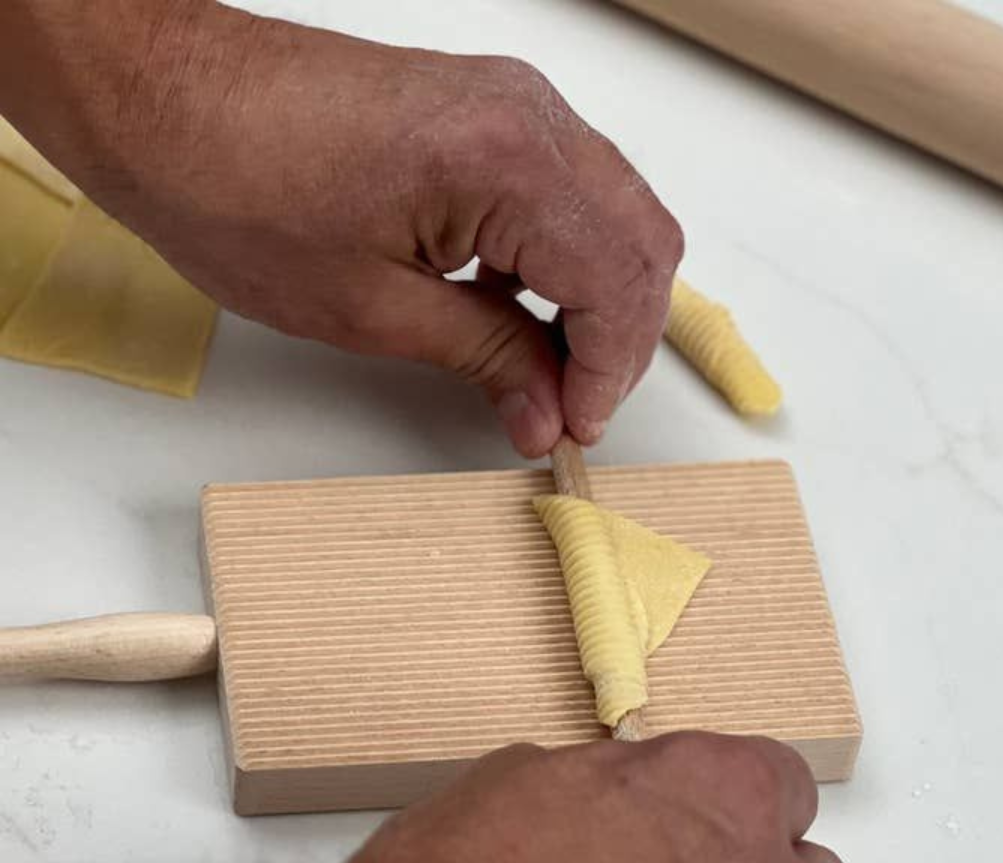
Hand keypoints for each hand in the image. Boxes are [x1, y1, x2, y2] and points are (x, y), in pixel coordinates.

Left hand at [73, 2, 683, 456]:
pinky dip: (567, 260)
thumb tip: (547, 410)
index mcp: (507, 164)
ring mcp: (514, 105)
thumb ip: (487, 359)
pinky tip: (518, 307)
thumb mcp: (374, 309)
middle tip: (571, 405)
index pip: (618, 284)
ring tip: (548, 369)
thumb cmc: (236, 188)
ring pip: (617, 215)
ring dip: (600, 300)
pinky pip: (570, 192)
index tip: (574, 426)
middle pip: (642, 244)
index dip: (607, 372)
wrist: (165, 100)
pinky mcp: (488, 111)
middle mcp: (530, 118)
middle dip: (620, 341)